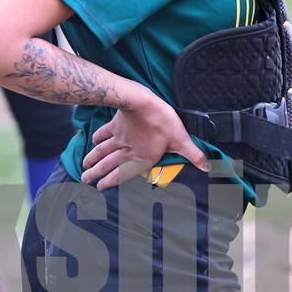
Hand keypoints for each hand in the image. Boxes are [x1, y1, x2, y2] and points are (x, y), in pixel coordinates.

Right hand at [80, 95, 210, 190]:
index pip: (121, 174)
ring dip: (92, 159)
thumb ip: (193, 154)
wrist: (142, 102)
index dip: (109, 182)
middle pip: (106, 164)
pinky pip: (103, 133)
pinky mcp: (115, 124)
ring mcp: (119, 137)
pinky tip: (93, 140)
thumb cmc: (162, 121)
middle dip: (95, 173)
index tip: (99, 188)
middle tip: (84, 179)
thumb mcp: (180, 139)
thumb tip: (207, 167)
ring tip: (83, 166)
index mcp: (140, 158)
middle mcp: (126, 150)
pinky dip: (97, 138)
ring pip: (102, 151)